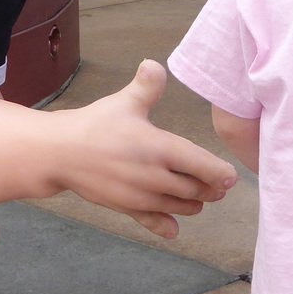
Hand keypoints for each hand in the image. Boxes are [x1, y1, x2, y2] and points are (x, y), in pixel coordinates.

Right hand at [55, 60, 236, 237]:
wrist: (60, 153)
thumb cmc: (95, 125)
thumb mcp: (123, 102)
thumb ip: (146, 86)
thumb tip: (154, 64)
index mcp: (160, 148)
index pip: (201, 165)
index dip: (220, 173)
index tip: (232, 178)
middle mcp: (155, 176)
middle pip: (194, 189)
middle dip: (210, 189)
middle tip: (219, 187)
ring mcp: (141, 195)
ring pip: (178, 206)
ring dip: (193, 204)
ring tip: (199, 199)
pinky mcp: (126, 207)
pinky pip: (151, 220)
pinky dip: (164, 225)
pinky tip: (173, 229)